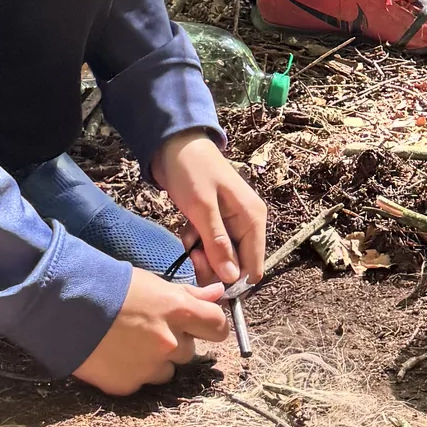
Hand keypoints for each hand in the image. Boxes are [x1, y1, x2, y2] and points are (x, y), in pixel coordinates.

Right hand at [71, 267, 229, 392]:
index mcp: (178, 312)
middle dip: (176, 341)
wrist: (66, 306)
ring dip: (157, 360)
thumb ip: (189, 294)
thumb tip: (219, 293)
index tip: (202, 324)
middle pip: (190, 351)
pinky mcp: (128, 385)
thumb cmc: (111, 286)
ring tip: (129, 343)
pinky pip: (142, 382)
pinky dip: (133, 372)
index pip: (218, 327)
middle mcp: (169, 343)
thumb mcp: (154, 283)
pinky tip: (114, 355)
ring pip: (167, 370)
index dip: (211, 326)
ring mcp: (149, 368)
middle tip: (150, 329)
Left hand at [151, 129, 265, 287]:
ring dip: (201, 254)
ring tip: (187, 237)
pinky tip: (186, 228)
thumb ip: (218, 244)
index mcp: (253, 219)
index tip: (208, 277)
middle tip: (192, 252)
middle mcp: (247, 224)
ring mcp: (230, 224)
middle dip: (212, 265)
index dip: (233, 280)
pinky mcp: (215, 222)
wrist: (173, 145)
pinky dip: (195, 242)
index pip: (254, 267)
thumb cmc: (192, 171)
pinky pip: (209, 246)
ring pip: (220, 258)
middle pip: (235, 266)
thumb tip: (233, 279)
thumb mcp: (203, 208)